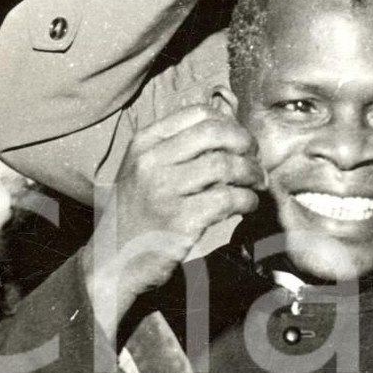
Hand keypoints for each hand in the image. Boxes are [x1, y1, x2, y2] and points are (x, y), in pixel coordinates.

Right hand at [83, 104, 263, 322]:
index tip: (242, 142)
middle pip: (215, 133)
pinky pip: (228, 198)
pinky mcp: (180, 219)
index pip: (199, 113)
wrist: (114, 259)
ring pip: (225, 165)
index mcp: (145, 143)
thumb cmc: (137, 214)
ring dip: (252, 173)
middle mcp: (151, 161)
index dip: (230, 124)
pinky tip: (248, 204)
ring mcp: (164, 190)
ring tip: (258, 184)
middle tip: (257, 160)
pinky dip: (247, 199)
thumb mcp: (143, 171)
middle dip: (246, 143)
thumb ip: (177, 150)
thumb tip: (229, 135)